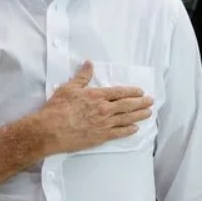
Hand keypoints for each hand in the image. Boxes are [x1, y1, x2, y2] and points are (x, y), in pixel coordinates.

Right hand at [35, 61, 152, 154]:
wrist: (50, 130)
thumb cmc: (57, 108)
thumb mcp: (69, 88)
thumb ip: (82, 76)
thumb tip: (89, 63)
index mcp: (97, 96)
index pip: (119, 92)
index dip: (132, 92)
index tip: (141, 92)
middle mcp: (104, 109)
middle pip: (127, 105)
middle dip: (141, 103)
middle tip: (151, 101)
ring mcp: (104, 124)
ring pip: (126, 119)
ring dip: (139, 115)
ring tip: (148, 113)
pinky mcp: (101, 137)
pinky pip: (119, 133)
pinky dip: (129, 130)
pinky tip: (136, 128)